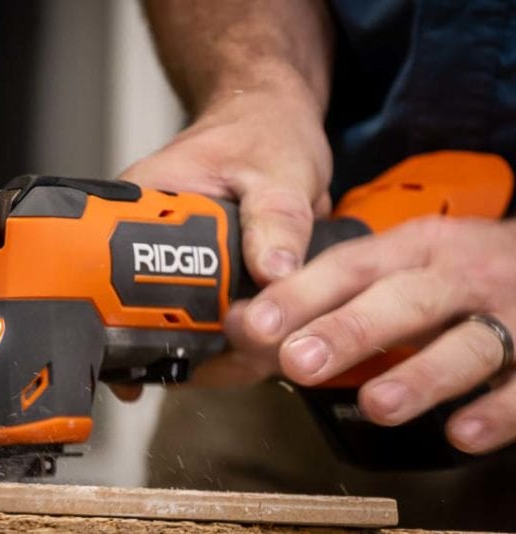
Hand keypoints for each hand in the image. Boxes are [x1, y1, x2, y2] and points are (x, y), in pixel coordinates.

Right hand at [113, 77, 331, 400]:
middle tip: (231, 361)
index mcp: (142, 201)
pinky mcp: (196, 275)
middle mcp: (144, 235)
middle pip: (145, 313)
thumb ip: (278, 217)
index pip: (121, 272)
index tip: (187, 344)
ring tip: (243, 360)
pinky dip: (223, 342)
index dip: (146, 319)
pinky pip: (201, 320)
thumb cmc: (262, 130)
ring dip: (209, 351)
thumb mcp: (278, 168)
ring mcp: (168, 258)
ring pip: (173, 323)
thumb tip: (273, 270)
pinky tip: (242, 355)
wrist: (272, 122)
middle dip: (188, 347)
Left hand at [229, 216, 515, 453]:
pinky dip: (497, 410)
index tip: (255, 323)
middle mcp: (460, 275)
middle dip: (350, 330)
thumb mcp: (403, 265)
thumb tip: (249, 325)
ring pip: (469, 344)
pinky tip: (462, 432)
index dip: (301, 294)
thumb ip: (333, 296)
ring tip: (378, 405)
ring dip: (422, 374)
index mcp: (416, 248)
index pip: (350, 267)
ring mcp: (511, 313)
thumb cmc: (461, 273)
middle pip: (404, 300)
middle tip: (300, 360)